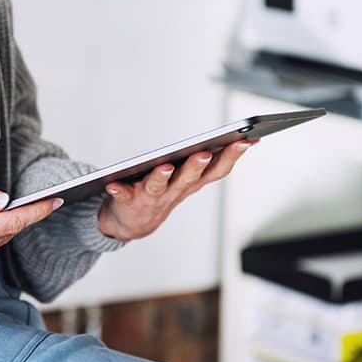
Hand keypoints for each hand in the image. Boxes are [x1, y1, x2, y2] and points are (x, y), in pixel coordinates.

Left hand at [97, 139, 254, 241]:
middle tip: (203, 153)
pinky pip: (123, 195)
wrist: (134, 223)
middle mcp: (175, 190)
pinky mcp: (129, 200)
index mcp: (192, 182)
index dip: (233, 155)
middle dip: (197, 165)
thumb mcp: (191, 178)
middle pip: (189, 177)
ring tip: (164, 167)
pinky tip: (113, 184)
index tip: (248, 140)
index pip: (217, 169)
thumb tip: (244, 139)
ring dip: (162, 177)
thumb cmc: (164, 191)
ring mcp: (153, 197)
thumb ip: (212, 160)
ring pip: (159, 186)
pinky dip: (118, 191)